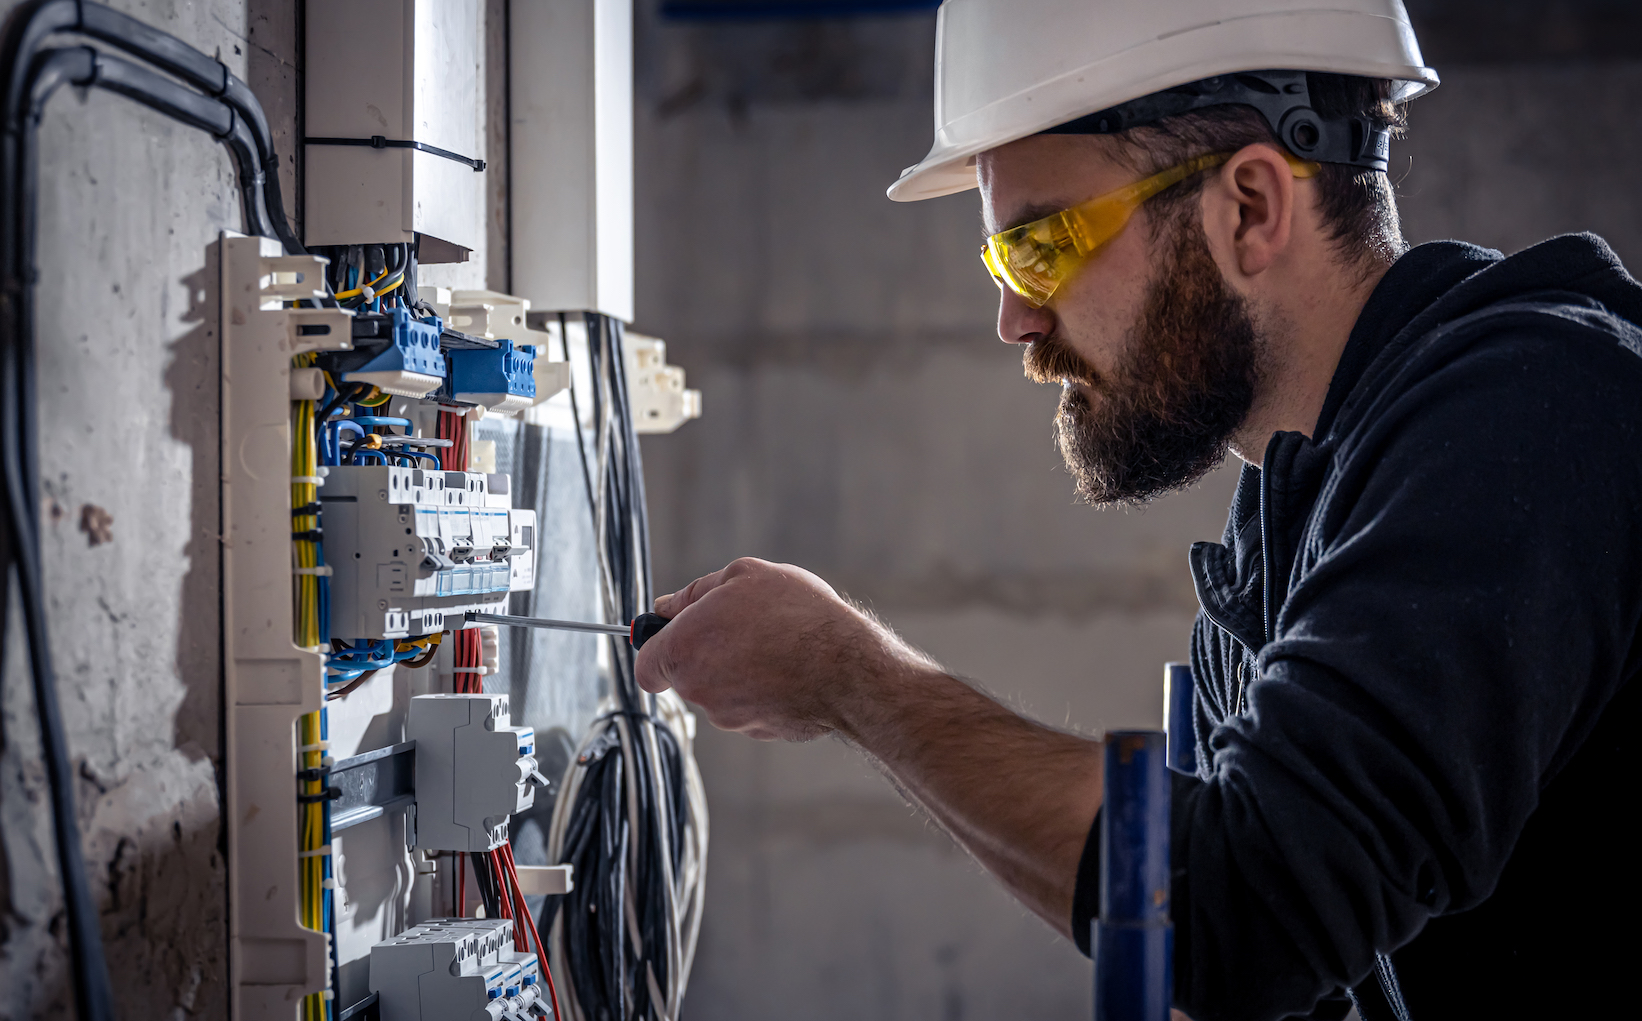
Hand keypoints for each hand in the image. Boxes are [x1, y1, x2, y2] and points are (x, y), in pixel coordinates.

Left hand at [635, 557, 918, 740]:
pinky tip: (791, 669)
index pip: (645, 664)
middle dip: (707, 652)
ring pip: (721, 691)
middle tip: (745, 625)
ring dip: (739, 670)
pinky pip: (752, 707)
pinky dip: (764, 691)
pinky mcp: (760, 731)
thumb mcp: (743, 576)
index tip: (675, 636)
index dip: (657, 648)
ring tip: (777, 644)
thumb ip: (695, 593)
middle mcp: (699, 690)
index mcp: (683, 650)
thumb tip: (667, 606)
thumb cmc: (796, 616)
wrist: (847, 668)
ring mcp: (729, 717)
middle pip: (687, 675)